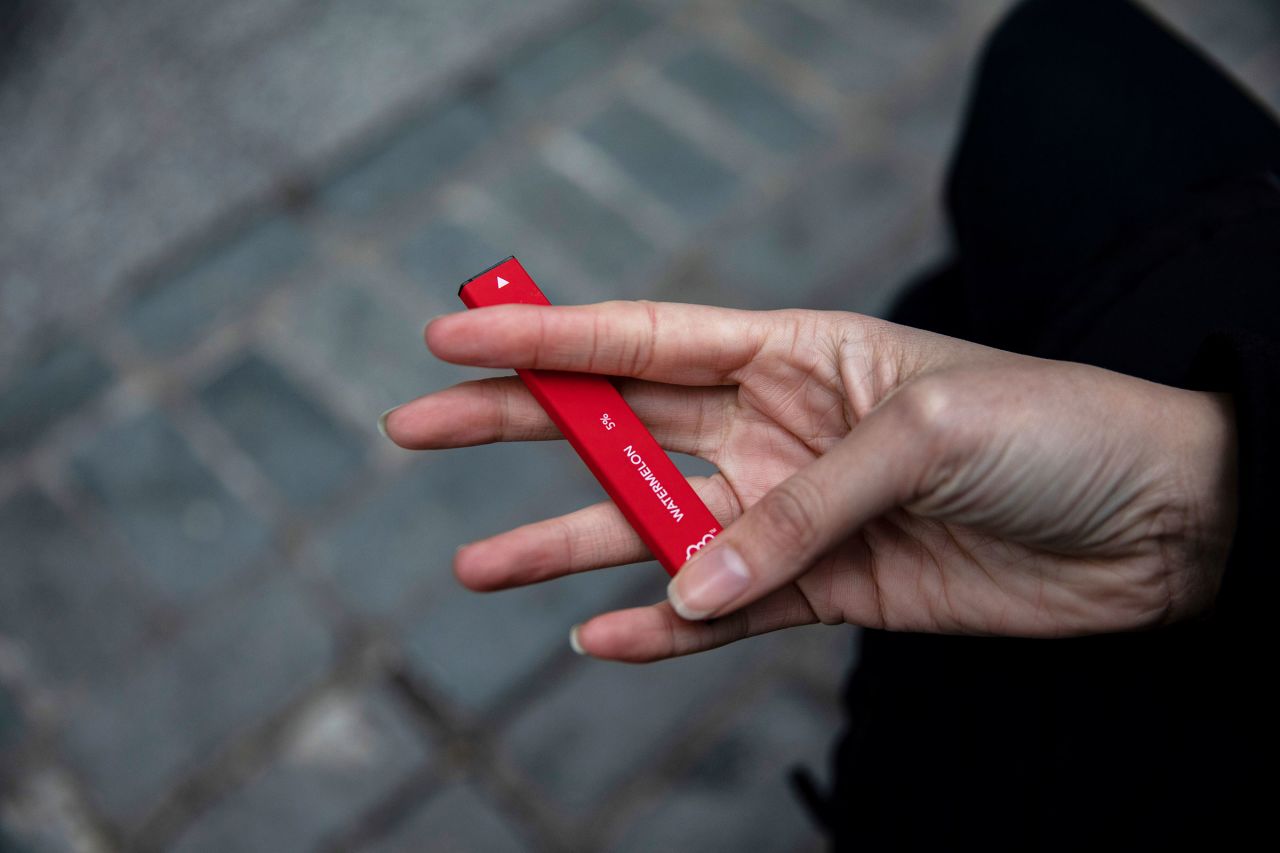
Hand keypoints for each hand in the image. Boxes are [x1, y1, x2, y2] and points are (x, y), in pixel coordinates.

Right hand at [382, 302, 1237, 661]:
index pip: (644, 335)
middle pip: (620, 425)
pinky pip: (720, 612)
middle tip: (416, 424)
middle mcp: (776, 427)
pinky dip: (660, 629)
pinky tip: (601, 637)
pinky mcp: (822, 590)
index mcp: (795, 351)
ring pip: (652, 529)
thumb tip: (690, 584)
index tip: (453, 332)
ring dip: (566, 545)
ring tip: (477, 569)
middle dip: (518, 425)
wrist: (1156, 527)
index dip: (546, 334)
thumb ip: (804, 509)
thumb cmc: (1054, 433)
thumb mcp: (928, 434)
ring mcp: (790, 512)